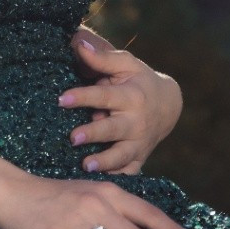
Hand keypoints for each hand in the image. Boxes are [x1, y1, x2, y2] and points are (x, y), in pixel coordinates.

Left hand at [59, 27, 182, 173]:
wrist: (168, 106)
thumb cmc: (139, 80)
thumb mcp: (125, 65)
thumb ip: (102, 58)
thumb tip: (78, 44)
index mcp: (132, 96)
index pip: (104, 96)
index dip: (83, 97)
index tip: (61, 99)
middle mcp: (137, 121)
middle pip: (113, 129)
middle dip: (94, 133)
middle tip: (73, 137)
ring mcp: (139, 143)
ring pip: (121, 155)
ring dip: (104, 162)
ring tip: (85, 165)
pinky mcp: (139, 158)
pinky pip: (128, 172)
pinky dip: (115, 178)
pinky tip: (99, 183)